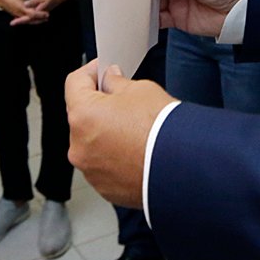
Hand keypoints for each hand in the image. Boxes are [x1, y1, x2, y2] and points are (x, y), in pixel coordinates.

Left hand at [18, 0, 74, 23]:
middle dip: (20, 21)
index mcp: (39, 12)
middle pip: (28, 20)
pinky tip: (25, 14)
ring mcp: (41, 13)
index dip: (19, 20)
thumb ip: (34, 2)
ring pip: (31, 19)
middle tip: (12, 23)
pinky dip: (28, 16)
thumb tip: (25, 5)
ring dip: (24, 20)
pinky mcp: (42, 10)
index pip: (27, 18)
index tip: (13, 22)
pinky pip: (33, 16)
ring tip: (16, 20)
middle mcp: (40, 14)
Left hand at [66, 60, 175, 207]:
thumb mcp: (140, 89)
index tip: (102, 71)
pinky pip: (103, 166)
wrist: (184, 167)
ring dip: (105, 135)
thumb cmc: (163, 130)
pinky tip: (136, 151)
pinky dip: (114, 158)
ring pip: (92, 144)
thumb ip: (117, 82)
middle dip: (99, 106)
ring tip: (134, 131)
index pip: (74, 83)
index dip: (90, 72)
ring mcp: (91, 170)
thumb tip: (111, 80)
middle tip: (122, 100)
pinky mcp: (104, 188)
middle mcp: (79, 146)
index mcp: (83, 116)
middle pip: (82, 116)